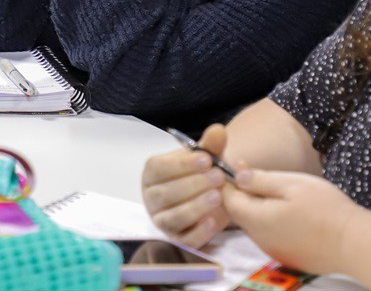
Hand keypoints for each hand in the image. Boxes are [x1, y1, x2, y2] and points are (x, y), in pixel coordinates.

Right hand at [141, 124, 230, 249]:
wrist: (211, 195)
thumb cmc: (201, 173)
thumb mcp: (206, 157)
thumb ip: (211, 145)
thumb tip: (218, 130)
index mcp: (152, 173)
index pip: (158, 168)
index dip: (182, 165)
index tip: (207, 159)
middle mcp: (152, 198)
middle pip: (164, 194)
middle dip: (193, 185)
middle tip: (218, 177)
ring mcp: (162, 221)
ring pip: (172, 218)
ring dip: (195, 207)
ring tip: (217, 197)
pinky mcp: (176, 239)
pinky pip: (184, 240)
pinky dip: (199, 233)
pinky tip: (214, 222)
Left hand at [223, 169, 361, 274]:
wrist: (354, 244)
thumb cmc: (325, 209)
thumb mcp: (291, 184)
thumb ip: (260, 180)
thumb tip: (238, 176)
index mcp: (257, 220)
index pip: (229, 199)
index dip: (231, 180)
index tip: (240, 164)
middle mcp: (261, 240)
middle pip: (242, 212)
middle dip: (245, 192)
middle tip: (259, 172)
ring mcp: (275, 250)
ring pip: (258, 224)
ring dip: (261, 207)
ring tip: (281, 191)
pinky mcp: (290, 256)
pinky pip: (272, 235)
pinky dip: (274, 220)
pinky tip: (293, 211)